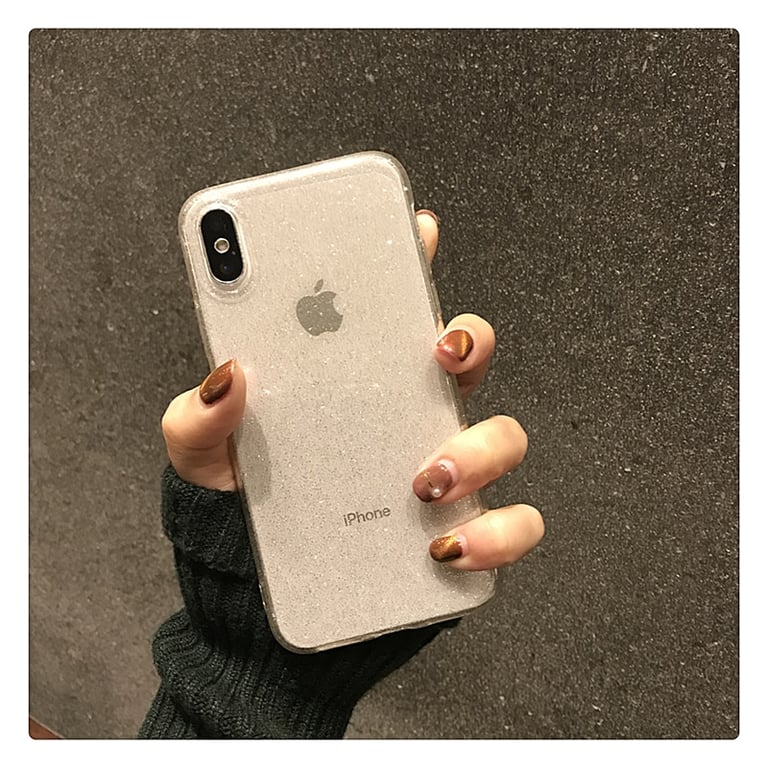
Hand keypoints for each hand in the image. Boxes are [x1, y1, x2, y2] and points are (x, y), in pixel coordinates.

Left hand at [161, 210, 543, 570]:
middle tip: (436, 354)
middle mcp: (410, 416)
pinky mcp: (462, 531)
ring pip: (505, 436)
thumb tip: (227, 377)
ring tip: (422, 480)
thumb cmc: (245, 508)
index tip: (420, 229)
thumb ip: (200, 417)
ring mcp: (446, 472)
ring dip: (479, 450)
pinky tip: (443, 546)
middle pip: (469, 356)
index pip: (397, 310)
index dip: (416, 261)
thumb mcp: (206, 457)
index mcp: (360, 382)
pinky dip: (494, 534)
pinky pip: (512, 525)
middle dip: (469, 340)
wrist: (258, 592)